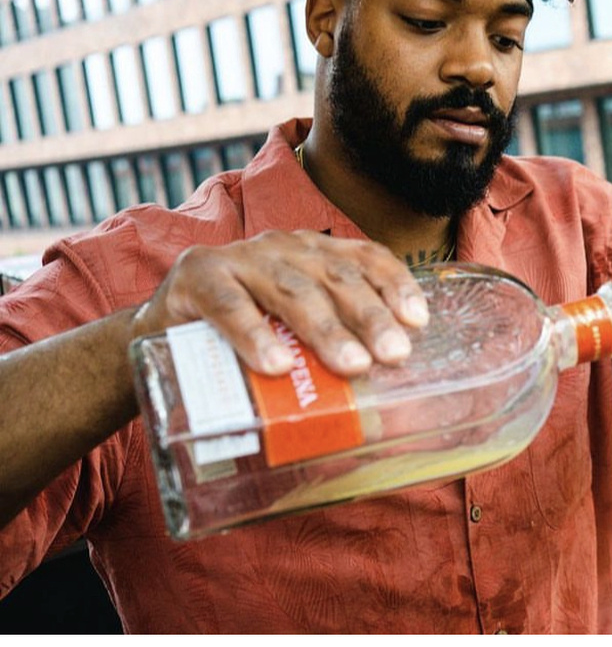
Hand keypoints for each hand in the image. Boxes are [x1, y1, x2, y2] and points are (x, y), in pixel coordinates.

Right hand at [131, 230, 429, 375]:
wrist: (156, 331)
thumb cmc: (242, 336)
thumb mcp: (291, 332)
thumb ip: (329, 346)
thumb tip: (384, 402)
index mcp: (313, 253)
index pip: (365, 258)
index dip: (394, 284)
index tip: (419, 319)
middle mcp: (282, 247)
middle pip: (335, 277)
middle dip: (370, 316)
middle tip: (395, 354)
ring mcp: (239, 258)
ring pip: (291, 290)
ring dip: (326, 330)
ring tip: (353, 366)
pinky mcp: (197, 278)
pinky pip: (230, 306)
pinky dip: (255, 336)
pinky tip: (277, 367)